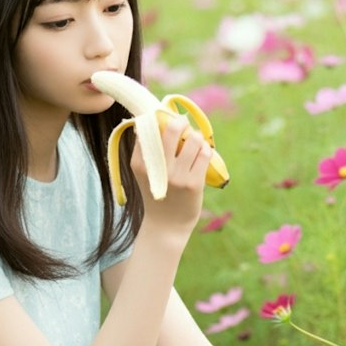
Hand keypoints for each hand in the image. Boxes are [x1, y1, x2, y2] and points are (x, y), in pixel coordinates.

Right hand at [132, 115, 211, 233]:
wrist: (167, 225)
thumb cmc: (157, 193)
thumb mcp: (143, 172)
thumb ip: (145, 149)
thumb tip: (150, 119)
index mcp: (139, 162)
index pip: (149, 127)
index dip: (160, 119)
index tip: (166, 123)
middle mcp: (157, 168)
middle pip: (173, 128)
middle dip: (181, 122)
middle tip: (183, 127)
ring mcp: (176, 176)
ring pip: (194, 139)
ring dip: (196, 137)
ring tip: (194, 145)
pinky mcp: (193, 183)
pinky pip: (205, 153)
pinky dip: (206, 149)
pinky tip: (202, 154)